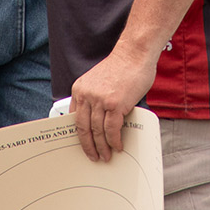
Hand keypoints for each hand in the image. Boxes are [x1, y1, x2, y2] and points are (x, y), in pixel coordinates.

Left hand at [71, 45, 157, 161]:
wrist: (134, 54)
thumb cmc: (121, 67)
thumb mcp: (98, 81)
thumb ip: (94, 99)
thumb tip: (98, 123)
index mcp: (80, 89)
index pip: (74, 119)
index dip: (79, 135)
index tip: (84, 145)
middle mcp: (87, 95)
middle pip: (84, 128)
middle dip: (89, 146)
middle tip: (94, 156)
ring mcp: (100, 100)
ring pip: (97, 132)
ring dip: (102, 147)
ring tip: (107, 155)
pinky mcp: (115, 104)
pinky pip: (112, 129)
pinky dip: (114, 141)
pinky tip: (117, 145)